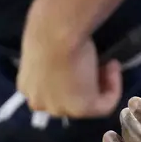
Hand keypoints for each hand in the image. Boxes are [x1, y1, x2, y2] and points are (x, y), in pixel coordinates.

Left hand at [18, 1, 121, 117]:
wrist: (56, 32)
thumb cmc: (49, 34)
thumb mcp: (46, 51)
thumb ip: (54, 65)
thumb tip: (70, 64)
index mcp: (27, 88)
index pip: (53, 92)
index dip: (73, 78)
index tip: (84, 62)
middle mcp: (40, 103)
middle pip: (70, 100)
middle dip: (87, 84)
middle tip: (99, 65)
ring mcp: (60, 109)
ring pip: (87, 104)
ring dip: (101, 84)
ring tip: (108, 63)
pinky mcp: (82, 109)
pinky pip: (105, 104)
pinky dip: (113, 86)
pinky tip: (112, 66)